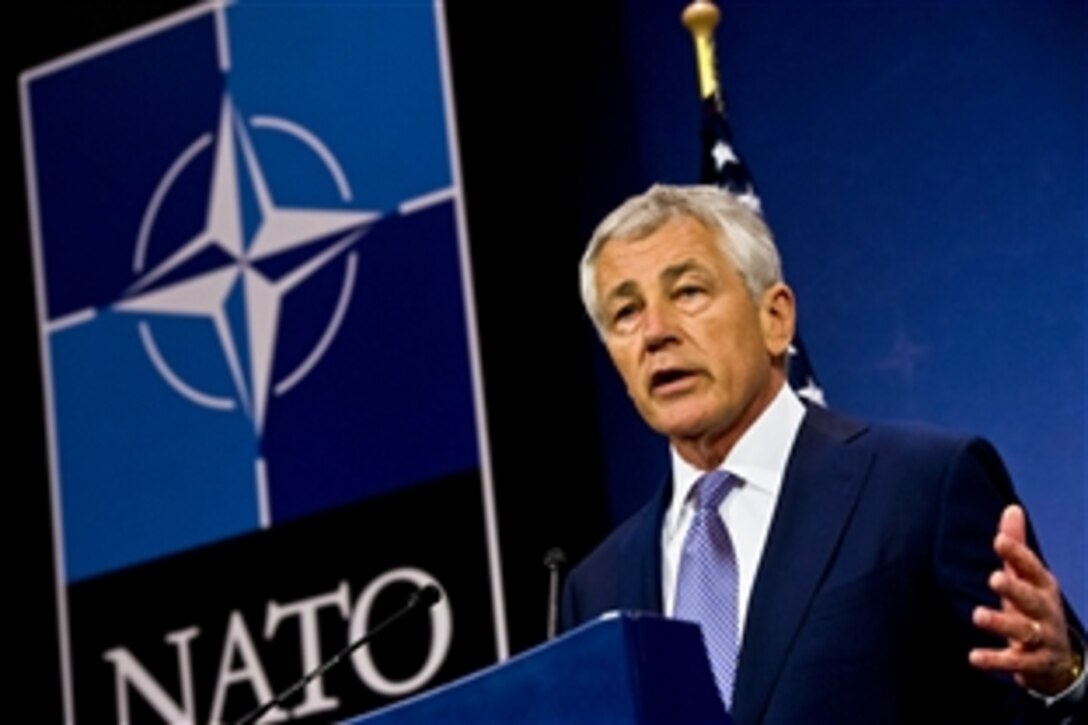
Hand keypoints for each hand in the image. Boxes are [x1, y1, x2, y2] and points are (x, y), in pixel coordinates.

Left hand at [968, 504, 1078, 694]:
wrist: (1058, 658)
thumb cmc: (1033, 607)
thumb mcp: (1026, 577)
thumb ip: (1016, 546)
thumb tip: (1011, 507)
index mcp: (1042, 586)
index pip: (1031, 568)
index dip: (1017, 554)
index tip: (998, 540)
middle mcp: (1045, 610)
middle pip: (1030, 598)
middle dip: (1014, 588)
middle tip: (993, 578)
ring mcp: (1043, 638)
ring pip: (1024, 630)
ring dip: (1001, 622)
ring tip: (977, 615)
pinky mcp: (1035, 663)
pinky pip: (1016, 662)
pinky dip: (996, 660)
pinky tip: (973, 658)